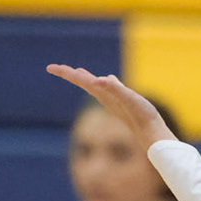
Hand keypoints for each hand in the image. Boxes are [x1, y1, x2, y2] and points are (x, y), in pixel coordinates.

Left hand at [46, 66, 176, 146]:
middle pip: (83, 82)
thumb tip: (98, 81)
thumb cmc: (140, 115)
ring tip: (76, 71)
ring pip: (94, 85)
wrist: (150, 133)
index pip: (80, 80)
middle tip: (54, 68)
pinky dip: (104, 82)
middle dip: (70, 74)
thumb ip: (114, 88)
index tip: (50, 67)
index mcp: (102, 93)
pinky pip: (108, 89)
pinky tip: (106, 80)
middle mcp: (104, 96)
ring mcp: (112, 100)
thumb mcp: (128, 98)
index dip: (66, 72)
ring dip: (84, 77)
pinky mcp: (122, 102)